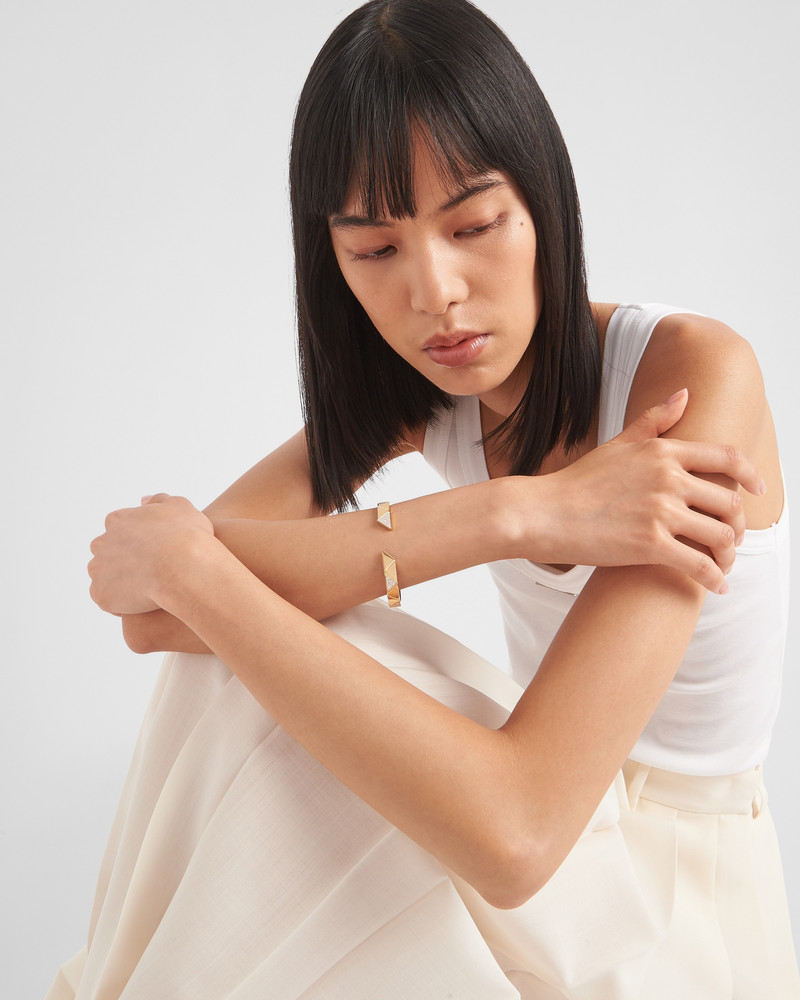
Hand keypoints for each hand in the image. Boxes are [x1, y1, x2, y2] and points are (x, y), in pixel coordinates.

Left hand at [88, 494, 214, 614]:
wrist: (182, 567)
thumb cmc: (186, 535)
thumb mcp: (180, 506)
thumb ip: (160, 500)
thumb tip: (143, 501)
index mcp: (118, 520)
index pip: (120, 528)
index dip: (140, 540)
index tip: (157, 549)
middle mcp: (101, 543)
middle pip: (108, 552)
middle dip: (124, 560)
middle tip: (152, 570)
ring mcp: (99, 570)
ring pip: (105, 577)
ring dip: (121, 582)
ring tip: (149, 589)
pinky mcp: (101, 595)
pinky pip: (108, 600)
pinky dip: (122, 603)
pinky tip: (145, 604)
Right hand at [528, 389, 763, 591]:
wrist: (544, 513)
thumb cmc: (578, 481)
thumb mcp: (618, 444)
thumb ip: (654, 420)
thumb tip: (684, 394)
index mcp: (663, 451)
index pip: (726, 458)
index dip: (749, 475)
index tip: (758, 489)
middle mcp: (668, 478)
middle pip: (729, 502)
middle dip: (737, 524)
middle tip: (730, 538)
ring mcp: (661, 512)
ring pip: (721, 535)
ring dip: (729, 554)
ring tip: (722, 563)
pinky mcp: (651, 545)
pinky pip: (699, 565)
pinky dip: (714, 578)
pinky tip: (716, 587)